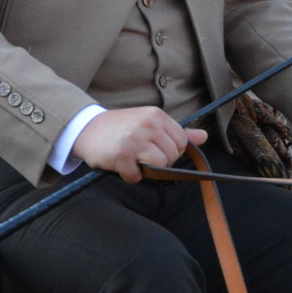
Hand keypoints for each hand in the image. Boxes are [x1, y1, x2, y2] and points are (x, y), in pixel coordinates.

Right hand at [75, 107, 206, 183]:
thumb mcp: (150, 123)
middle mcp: (147, 125)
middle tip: (141, 155)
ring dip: (147, 170)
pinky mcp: (120, 156)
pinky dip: (129, 176)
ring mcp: (134, 140)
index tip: (155, 148)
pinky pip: (137, 177)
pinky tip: (121, 165)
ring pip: (159, 166)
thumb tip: (204, 136)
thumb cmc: (122, 128)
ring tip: (133, 160)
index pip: (181, 142)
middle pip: (172, 156)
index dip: (170, 151)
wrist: (87, 129)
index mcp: (156, 115)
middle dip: (160, 162)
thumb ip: (178, 131)